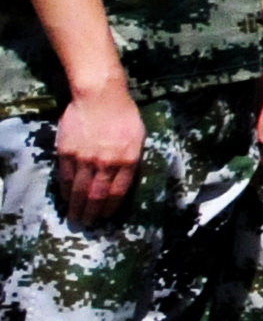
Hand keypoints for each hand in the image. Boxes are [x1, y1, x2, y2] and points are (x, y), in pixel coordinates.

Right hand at [50, 79, 142, 221]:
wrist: (100, 96)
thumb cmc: (124, 114)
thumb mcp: (139, 138)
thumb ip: (132, 160)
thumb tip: (124, 181)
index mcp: (128, 160)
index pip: (118, 192)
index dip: (110, 207)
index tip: (105, 217)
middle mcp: (106, 163)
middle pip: (96, 195)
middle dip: (91, 213)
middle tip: (87, 224)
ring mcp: (85, 159)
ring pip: (79, 190)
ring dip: (76, 207)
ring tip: (75, 218)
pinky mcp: (67, 153)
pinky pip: (65, 177)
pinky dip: (65, 191)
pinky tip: (66, 198)